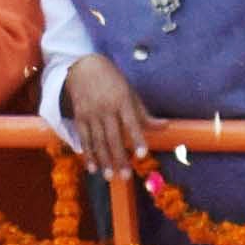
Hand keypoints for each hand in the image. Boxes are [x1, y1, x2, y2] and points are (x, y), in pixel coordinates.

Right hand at [64, 55, 151, 174]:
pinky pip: (83, 138)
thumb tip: (166, 126)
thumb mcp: (131, 93)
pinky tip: (93, 168)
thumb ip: (145, 114)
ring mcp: (91, 114)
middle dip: (119, 157)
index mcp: (122, 101)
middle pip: (113, 137)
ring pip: (97, 141)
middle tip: (126, 176)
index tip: (142, 154)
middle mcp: (106, 108)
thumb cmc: (113, 82)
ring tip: (110, 177)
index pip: (131, 122)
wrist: (83, 67)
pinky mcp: (79, 117)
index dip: (137, 138)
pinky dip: (88, 154)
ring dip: (104, 160)